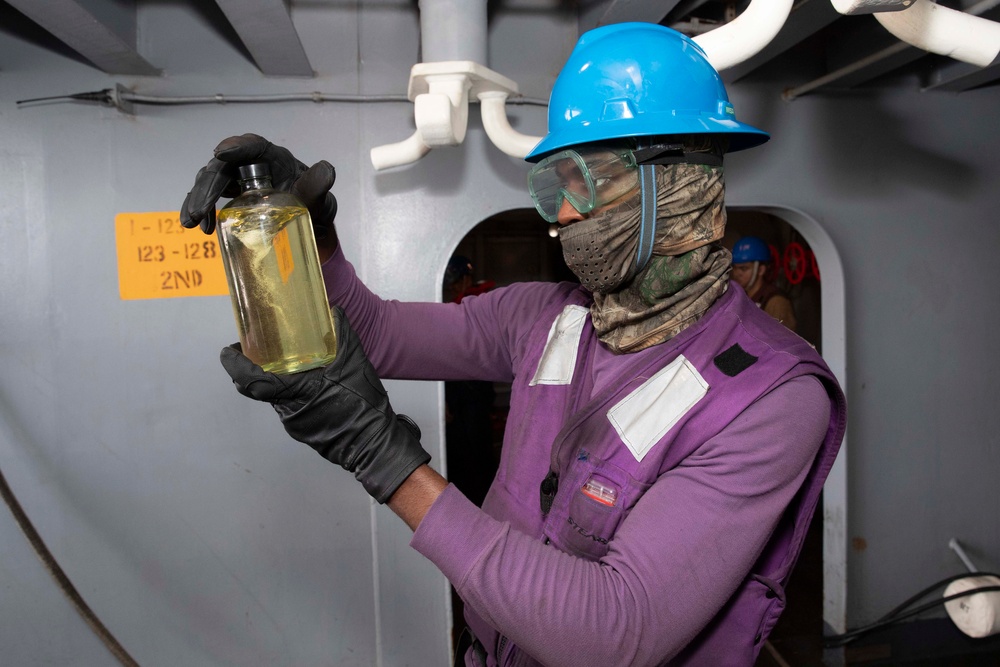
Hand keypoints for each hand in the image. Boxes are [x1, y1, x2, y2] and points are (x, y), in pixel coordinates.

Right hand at [180, 133, 338, 248]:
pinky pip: (212, 197)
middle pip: (224, 167)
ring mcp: (240, 179)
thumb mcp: (319, 198)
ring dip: (199, 200)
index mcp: (273, 157)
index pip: (252, 146)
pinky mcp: (232, 195)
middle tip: (199, 211)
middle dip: (208, 187)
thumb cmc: (315, 205)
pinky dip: (203, 211)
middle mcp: (253, 165)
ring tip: (194, 223)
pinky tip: (204, 229)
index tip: (220, 153)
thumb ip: (318, 185)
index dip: (235, 147)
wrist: (310, 225)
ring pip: (212, 181)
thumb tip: (327, 170)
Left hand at [219, 306, 429, 503]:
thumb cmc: (362, 404)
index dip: (235, 365)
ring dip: (280, 381)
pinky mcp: (303, 431)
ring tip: (294, 362)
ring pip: (277, 398)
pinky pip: (291, 408)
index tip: (229, 350)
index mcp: (295, 393)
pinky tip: (312, 384)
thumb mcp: (355, 363)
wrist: (375, 444)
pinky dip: (295, 393)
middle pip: (261, 388)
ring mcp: (294, 424)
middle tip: (262, 348)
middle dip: (258, 368)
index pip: (251, 381)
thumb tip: (334, 311)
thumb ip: (343, 335)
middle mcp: (287, 411)